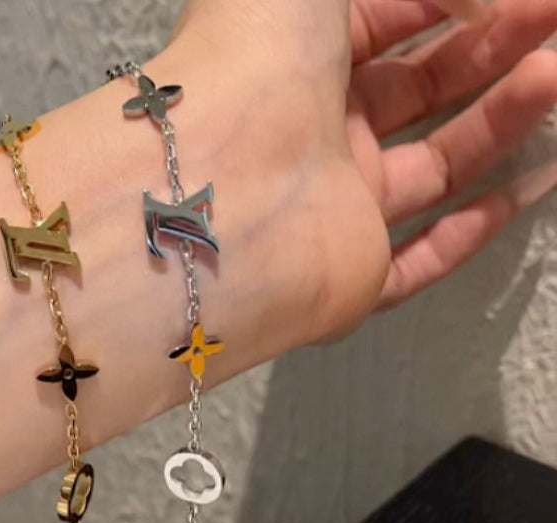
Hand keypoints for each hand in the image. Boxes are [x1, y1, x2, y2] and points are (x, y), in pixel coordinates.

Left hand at [170, 0, 556, 341]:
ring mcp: (334, 212)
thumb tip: (472, 1)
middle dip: (493, 48)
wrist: (216, 188)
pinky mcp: (351, 277)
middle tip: (554, 21)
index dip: (454, 0)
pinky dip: (469, 233)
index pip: (388, 26)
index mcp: (294, 64)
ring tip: (555, 74)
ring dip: (500, 121)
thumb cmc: (253, 60)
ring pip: (433, 169)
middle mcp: (316, 138)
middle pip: (419, 93)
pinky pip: (418, 262)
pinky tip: (525, 191)